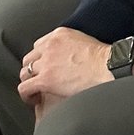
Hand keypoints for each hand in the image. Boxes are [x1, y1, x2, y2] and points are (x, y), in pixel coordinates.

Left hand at [18, 27, 133, 107]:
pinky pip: (24, 88)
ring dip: (30, 82)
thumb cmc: (105, 59)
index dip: (41, 59)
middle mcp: (50, 46)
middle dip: (34, 70)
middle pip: (29, 58)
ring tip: (37, 91)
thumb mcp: (85, 41)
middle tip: (40, 80)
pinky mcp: (46, 79)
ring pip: (24, 73)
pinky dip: (27, 96)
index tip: (46, 67)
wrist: (109, 67)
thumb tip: (67, 59)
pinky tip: (35, 100)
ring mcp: (46, 63)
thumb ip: (71, 46)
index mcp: (60, 34)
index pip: (39, 46)